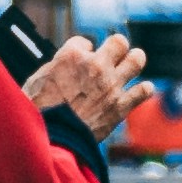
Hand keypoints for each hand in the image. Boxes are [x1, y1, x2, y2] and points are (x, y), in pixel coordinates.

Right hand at [25, 31, 144, 140]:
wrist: (52, 140)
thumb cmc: (38, 111)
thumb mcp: (38, 80)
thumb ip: (57, 67)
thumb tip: (65, 65)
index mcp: (71, 56)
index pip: (85, 42)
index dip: (83, 52)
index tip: (80, 62)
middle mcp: (95, 66)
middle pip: (119, 42)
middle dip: (117, 48)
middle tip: (114, 56)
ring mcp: (111, 85)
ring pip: (137, 59)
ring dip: (134, 61)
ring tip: (131, 65)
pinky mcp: (120, 106)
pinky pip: (144, 90)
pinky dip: (143, 89)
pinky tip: (140, 90)